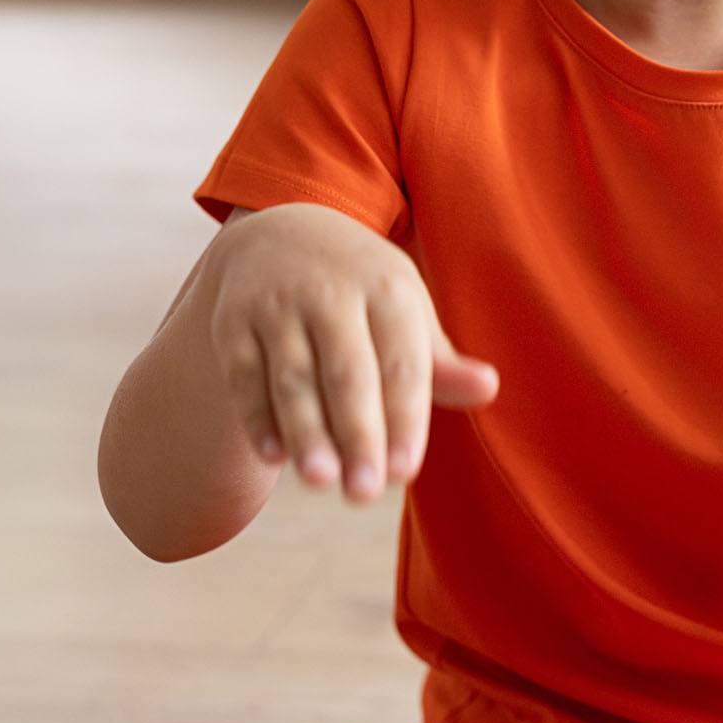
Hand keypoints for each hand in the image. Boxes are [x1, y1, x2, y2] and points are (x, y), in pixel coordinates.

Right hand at [203, 204, 499, 503]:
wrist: (283, 229)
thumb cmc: (362, 291)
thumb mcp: (405, 312)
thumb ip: (439, 362)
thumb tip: (490, 389)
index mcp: (387, 291)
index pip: (400, 364)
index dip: (404, 418)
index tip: (405, 472)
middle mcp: (330, 293)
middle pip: (346, 373)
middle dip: (356, 433)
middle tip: (364, 494)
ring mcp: (277, 305)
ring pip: (292, 376)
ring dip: (305, 431)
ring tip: (319, 481)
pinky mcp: (232, 320)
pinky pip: (243, 374)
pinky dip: (256, 416)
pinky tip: (274, 457)